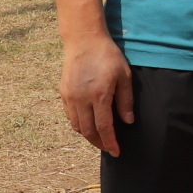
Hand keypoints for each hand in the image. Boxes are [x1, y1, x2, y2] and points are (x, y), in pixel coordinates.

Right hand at [59, 32, 133, 156]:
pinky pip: (70, 117)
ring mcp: (70, 97)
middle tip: (109, 147)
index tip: (116, 152)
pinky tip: (88, 124)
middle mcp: (82, 99)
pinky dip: (79, 125)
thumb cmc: (108, 56)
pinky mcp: (64, 94)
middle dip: (99, 143)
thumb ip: (125, 100)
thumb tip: (128, 121)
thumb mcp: (124, 75)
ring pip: (77, 126)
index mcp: (99, 95)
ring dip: (88, 136)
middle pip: (88, 131)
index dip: (110, 142)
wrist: (84, 40)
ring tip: (100, 138)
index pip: (104, 127)